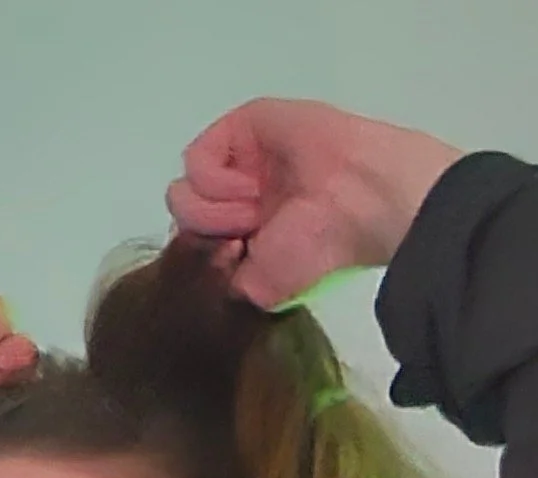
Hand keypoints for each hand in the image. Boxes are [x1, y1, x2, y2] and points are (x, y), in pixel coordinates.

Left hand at [165, 99, 462, 307]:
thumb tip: (202, 264)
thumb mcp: (260, 290)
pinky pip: (194, 159)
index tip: (238, 259)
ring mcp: (238, 160)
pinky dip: (216, 182)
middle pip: (185, 215)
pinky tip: (249, 186)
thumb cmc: (319, 246)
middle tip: (252, 231)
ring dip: (218, 208)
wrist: (352, 201)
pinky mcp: (238, 127)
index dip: (205, 254)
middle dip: (212, 231)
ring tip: (256, 207)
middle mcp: (239, 195)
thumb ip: (221, 283)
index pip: (193, 241)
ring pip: (185, 189)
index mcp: (246, 231)